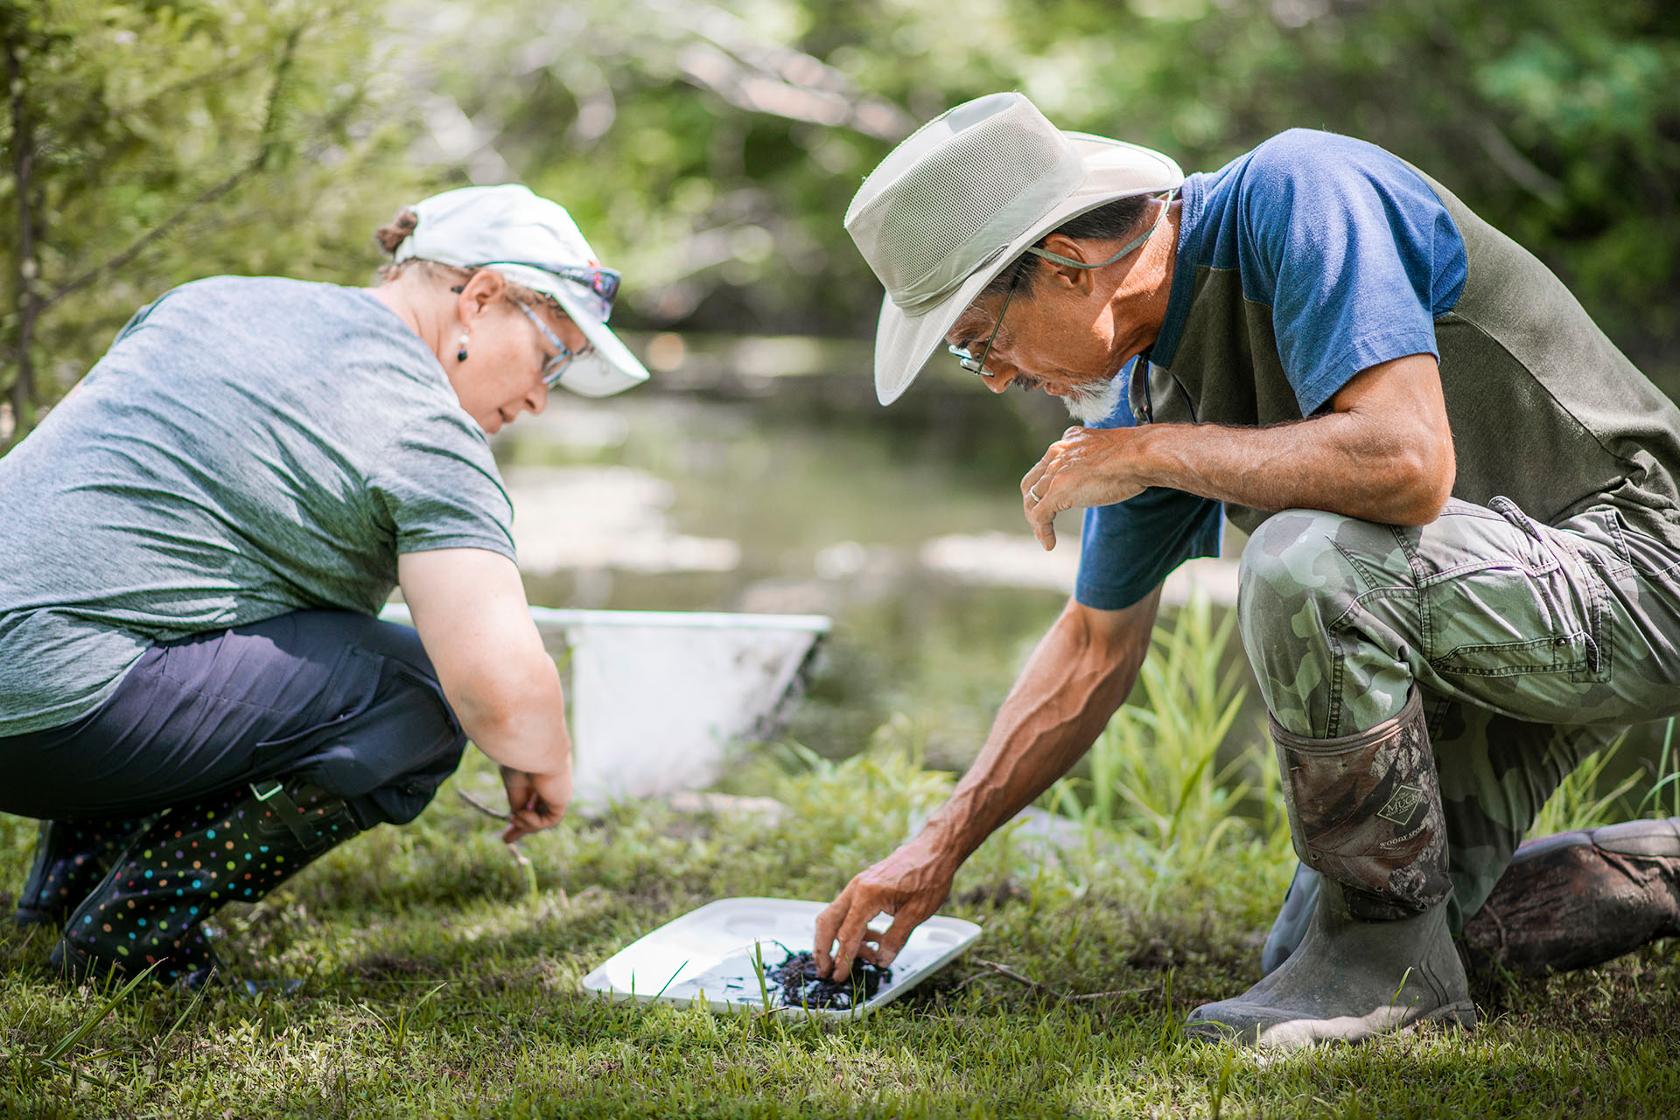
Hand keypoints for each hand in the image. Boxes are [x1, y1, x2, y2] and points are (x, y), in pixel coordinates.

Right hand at [499, 763, 570, 842]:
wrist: (532, 748)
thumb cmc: (520, 759)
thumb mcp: (513, 783)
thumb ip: (517, 801)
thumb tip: (517, 817)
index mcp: (536, 773)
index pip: (530, 797)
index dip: (520, 811)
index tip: (508, 824)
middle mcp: (549, 782)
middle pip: (539, 811)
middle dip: (523, 826)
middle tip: (506, 840)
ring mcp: (556, 791)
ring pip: (543, 817)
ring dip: (526, 824)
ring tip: (516, 816)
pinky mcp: (562, 799)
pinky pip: (550, 820)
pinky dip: (534, 822)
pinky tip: (524, 812)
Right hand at [813, 835, 957, 979]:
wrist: (934, 849)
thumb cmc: (929, 877)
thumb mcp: (916, 913)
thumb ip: (895, 939)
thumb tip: (881, 961)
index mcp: (868, 895)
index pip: (848, 935)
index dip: (843, 959)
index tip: (838, 978)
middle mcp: (856, 888)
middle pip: (828, 922)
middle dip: (823, 948)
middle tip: (825, 971)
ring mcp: (858, 885)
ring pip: (834, 915)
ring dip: (838, 939)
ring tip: (858, 959)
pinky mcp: (863, 886)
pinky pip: (849, 910)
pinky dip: (852, 928)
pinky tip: (871, 940)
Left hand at [1021, 426, 1148, 549]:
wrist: (1141, 455)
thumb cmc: (1138, 455)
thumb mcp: (1109, 453)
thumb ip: (1097, 462)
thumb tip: (1104, 475)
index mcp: (1068, 441)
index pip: (1046, 465)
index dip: (1045, 486)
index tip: (1051, 502)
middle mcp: (1057, 453)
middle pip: (1032, 482)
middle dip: (1033, 504)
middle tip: (1042, 522)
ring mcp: (1056, 472)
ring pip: (1032, 499)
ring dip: (1036, 521)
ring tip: (1044, 537)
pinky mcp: (1058, 490)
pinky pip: (1040, 515)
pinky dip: (1042, 531)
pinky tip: (1050, 544)